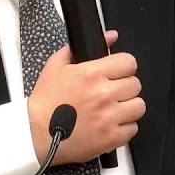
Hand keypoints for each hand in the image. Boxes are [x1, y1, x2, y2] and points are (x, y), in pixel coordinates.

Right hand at [27, 30, 144, 166]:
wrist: (35, 133)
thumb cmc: (45, 100)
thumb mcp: (57, 65)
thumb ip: (81, 47)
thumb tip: (111, 36)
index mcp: (92, 73)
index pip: (129, 62)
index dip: (124, 66)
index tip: (118, 72)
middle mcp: (104, 94)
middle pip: (135, 84)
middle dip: (125, 86)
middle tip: (112, 91)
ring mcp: (109, 118)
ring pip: (139, 106)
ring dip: (128, 106)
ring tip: (114, 108)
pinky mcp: (111, 138)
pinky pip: (133, 129)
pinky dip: (124, 127)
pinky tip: (111, 124)